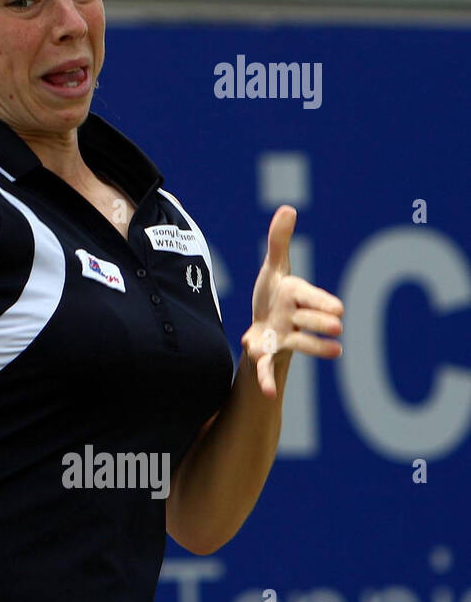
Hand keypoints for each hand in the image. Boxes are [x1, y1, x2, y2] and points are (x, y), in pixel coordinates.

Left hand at [240, 205, 343, 398]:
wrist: (263, 324)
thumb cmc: (274, 295)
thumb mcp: (274, 267)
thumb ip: (279, 241)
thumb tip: (288, 207)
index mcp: (297, 297)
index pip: (312, 298)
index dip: (323, 303)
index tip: (339, 309)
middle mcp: (295, 319)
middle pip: (309, 322)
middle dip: (320, 324)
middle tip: (337, 328)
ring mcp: (283, 338)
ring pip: (299, 344)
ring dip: (315, 348)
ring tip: (336, 352)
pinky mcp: (267, 353)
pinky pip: (267, 368)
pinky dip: (267, 380)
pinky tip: (267, 394)